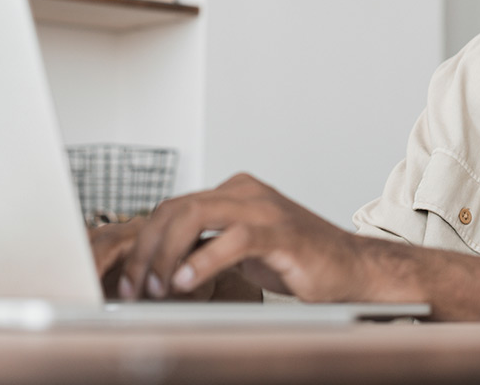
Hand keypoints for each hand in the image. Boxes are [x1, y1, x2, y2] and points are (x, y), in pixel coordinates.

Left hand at [115, 173, 371, 302]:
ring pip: (196, 214)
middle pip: (177, 207)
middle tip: (135, 287)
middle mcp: (246, 192)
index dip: (145, 242)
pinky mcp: (282, 233)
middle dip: (146, 249)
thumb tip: (159, 266)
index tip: (131, 278)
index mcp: (235, 191)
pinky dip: (205, 259)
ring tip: (157, 287)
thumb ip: (206, 246)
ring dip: (166, 254)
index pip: (174, 206)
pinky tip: (188, 281)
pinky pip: (235, 238)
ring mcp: (264, 209)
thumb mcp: (240, 250)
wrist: (349, 266)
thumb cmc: (296, 259)